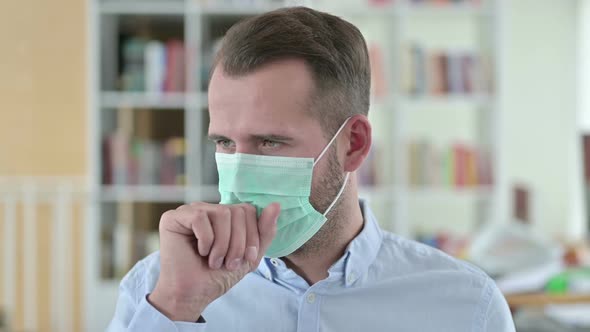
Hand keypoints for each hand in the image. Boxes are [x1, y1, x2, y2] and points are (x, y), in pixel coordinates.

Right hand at [148, 202, 280, 320]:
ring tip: (214, 260)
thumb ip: (264, 231)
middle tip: (227, 263)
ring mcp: (190, 211)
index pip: (248, 210)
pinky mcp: (173, 217)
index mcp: (224, 216)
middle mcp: (207, 209)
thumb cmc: (217, 276)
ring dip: (222, 244)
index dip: (251, 235)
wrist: (193, 296)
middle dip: (238, 243)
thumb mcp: (249, 255)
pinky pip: (201, 217)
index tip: (244, 258)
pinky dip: (205, 240)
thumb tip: (276, 205)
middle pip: (237, 211)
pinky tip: (200, 252)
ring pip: (222, 213)